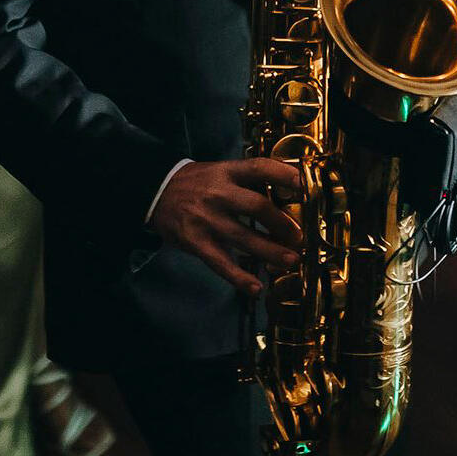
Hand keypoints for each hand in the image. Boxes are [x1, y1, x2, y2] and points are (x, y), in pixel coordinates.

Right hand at [148, 157, 305, 293]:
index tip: (301, 185)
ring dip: (270, 251)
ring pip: (243, 237)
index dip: (282, 174)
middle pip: (256, 206)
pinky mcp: (196, 242)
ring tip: (291, 261)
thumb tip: (289, 189)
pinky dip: (239, 277)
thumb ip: (249, 179)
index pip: (258, 168)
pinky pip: (221, 263)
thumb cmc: (198, 183)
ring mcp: (207, 219)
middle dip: (281, 223)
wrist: (156, 192)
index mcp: (227, 172)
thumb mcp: (221, 171)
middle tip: (298, 236)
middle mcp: (218, 194)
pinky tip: (256, 287)